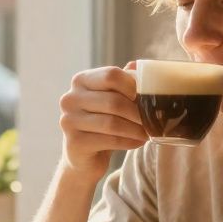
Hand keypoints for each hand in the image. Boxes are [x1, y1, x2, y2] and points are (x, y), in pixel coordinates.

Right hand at [59, 62, 147, 183]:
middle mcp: (70, 98)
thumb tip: (137, 66)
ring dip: (136, 129)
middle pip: (113, 100)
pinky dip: (129, 142)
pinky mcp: (74, 143)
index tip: (148, 97)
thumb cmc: (102, 122)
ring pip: (112, 123)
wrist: (84, 156)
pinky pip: (109, 140)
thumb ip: (122, 82)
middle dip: (138, 112)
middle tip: (154, 119)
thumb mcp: (111, 98)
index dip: (134, 85)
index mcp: (80, 80)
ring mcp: (69, 121)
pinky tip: (139, 142)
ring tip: (148, 132)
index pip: (111, 75)